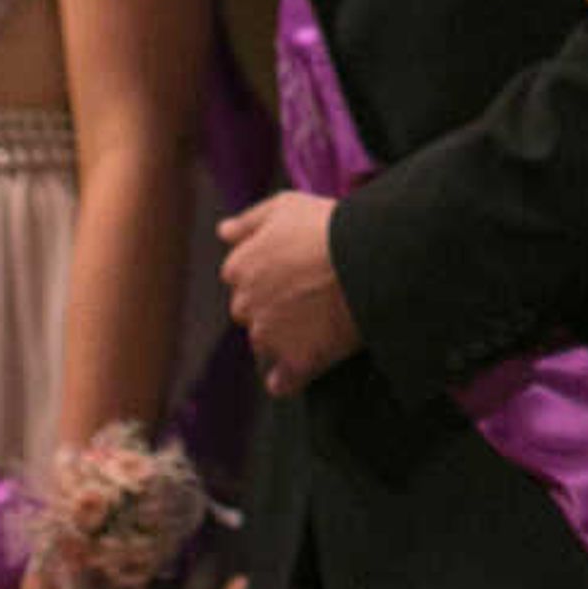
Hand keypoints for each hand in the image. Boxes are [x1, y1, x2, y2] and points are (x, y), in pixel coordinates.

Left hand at [218, 193, 358, 396]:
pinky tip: (305, 367)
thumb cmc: (326, 226)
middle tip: (308, 295)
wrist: (365, 258)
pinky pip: (282, 382)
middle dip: (271, 307)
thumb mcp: (284, 206)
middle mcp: (245, 305)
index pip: (239, 279)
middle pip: (250, 314)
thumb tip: (222, 232)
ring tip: (319, 322)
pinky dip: (288, 379)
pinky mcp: (295, 361)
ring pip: (266, 345)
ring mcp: (269, 337)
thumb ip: (248, 221)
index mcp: (238, 268)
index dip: (266, 274)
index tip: (291, 272)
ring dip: (283, 339)